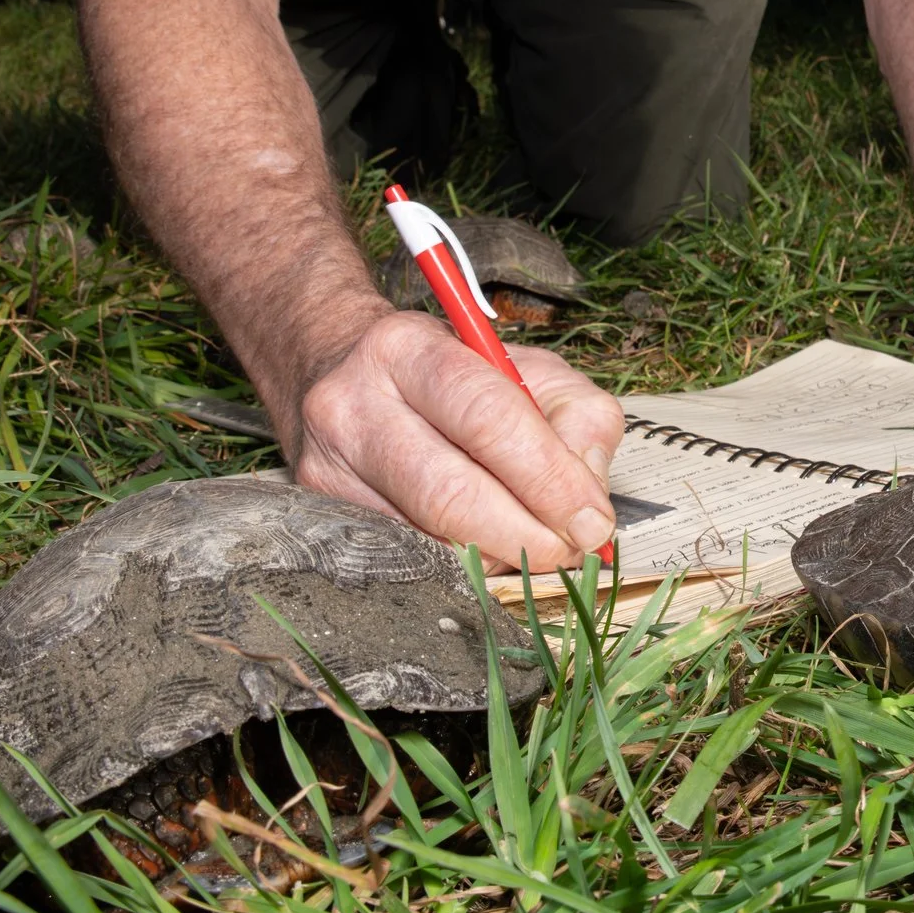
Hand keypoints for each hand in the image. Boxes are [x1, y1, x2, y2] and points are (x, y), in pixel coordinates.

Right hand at [288, 309, 625, 570]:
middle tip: (572, 551)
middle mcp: (353, 404)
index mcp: (408, 349)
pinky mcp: (321, 510)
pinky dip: (463, 563)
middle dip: (526, 534)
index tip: (592, 521)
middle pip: (450, 492)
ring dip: (499, 555)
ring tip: (537, 546)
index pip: (487, 418)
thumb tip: (588, 501)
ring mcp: (328, 464)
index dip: (548, 478)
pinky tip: (489, 548)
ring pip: (429, 538)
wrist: (341, 371)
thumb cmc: (449, 374)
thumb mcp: (525, 369)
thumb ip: (577, 419)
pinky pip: (408, 556)